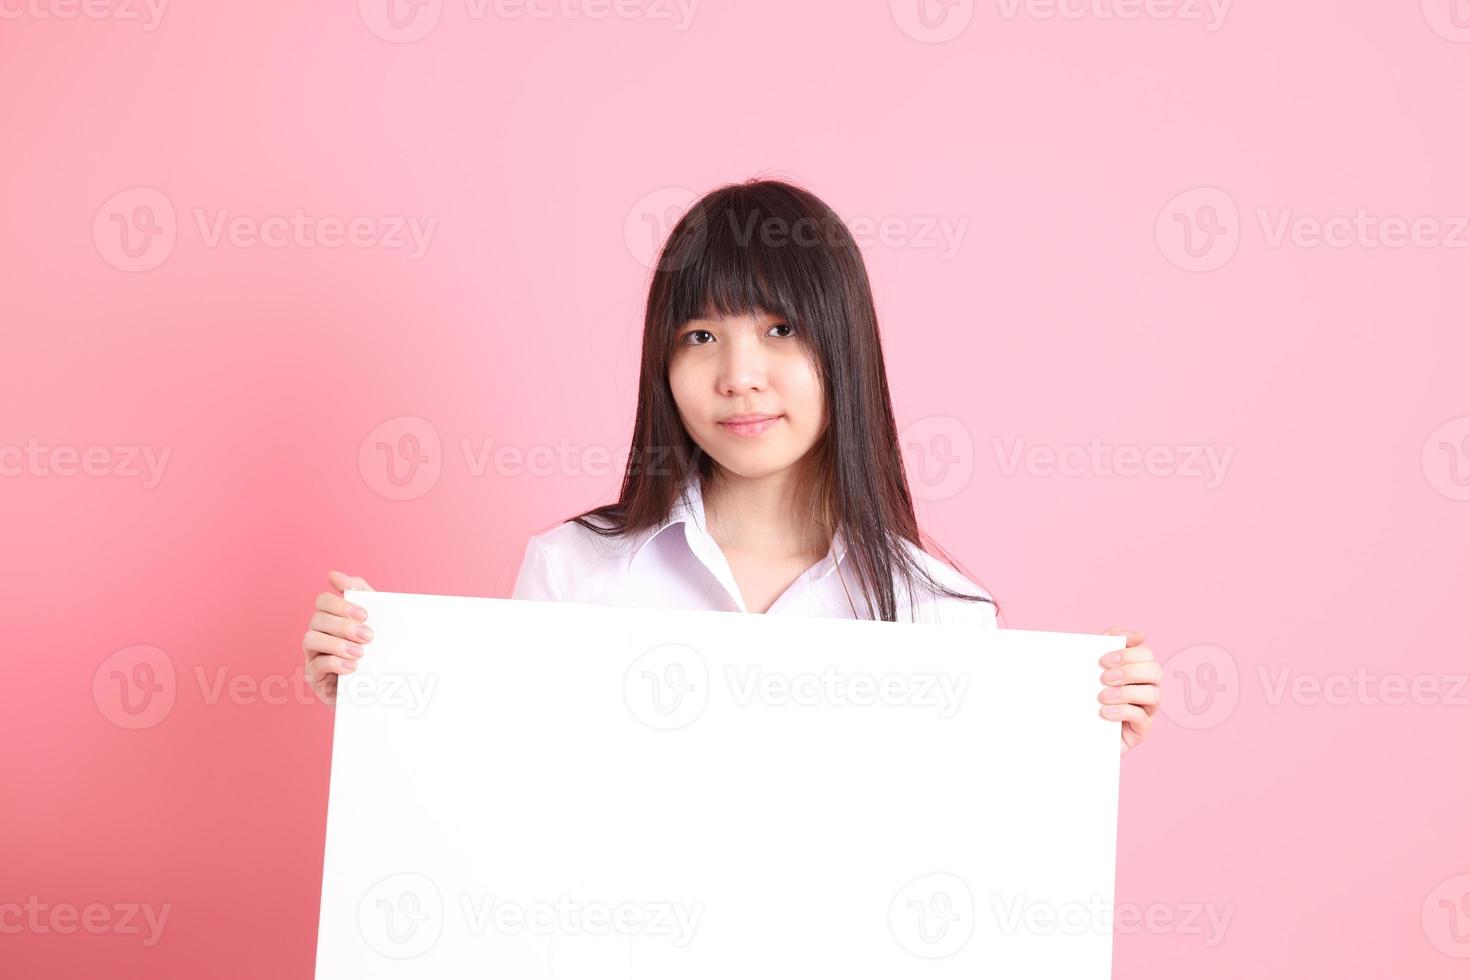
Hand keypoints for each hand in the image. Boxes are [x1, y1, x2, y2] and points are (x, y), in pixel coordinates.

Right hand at [302, 570, 375, 705]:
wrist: (380, 685)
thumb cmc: (374, 648)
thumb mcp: (374, 618)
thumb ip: (359, 592)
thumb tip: (333, 574)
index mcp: (330, 618)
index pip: (323, 601)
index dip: (340, 604)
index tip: (365, 614)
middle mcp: (318, 633)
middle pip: (317, 618)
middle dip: (343, 625)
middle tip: (368, 636)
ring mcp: (313, 654)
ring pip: (310, 638)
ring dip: (337, 644)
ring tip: (360, 653)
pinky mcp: (315, 676)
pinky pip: (316, 665)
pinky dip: (335, 663)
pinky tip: (353, 667)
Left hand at [1097, 627, 1159, 755]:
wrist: (1072, 729)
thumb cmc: (1085, 693)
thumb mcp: (1092, 665)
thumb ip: (1109, 642)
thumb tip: (1141, 634)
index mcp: (1136, 670)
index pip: (1146, 654)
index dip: (1128, 654)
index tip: (1103, 660)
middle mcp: (1146, 687)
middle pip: (1155, 671)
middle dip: (1130, 671)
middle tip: (1104, 678)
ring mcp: (1146, 709)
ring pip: (1153, 694)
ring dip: (1126, 692)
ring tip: (1102, 697)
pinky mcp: (1140, 730)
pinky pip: (1142, 718)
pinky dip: (1123, 711)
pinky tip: (1105, 712)